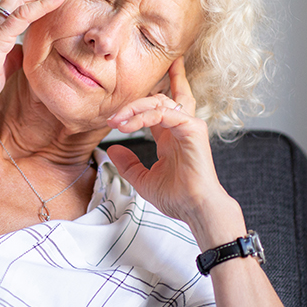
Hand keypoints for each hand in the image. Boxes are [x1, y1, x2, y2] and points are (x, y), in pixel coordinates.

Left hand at [106, 58, 233, 246]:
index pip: (156, 108)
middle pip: (157, 98)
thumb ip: (128, 164)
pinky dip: (143, 117)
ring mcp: (187, 126)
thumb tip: (113, 150)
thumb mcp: (143, 179)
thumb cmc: (177, 197)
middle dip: (133, 102)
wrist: (195, 208)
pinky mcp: (193, 129)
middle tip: (112, 118)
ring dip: (134, 108)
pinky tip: (127, 127)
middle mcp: (179, 127)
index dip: (133, 108)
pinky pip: (164, 113)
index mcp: (169, 136)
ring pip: (159, 102)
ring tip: (115, 121)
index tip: (112, 121)